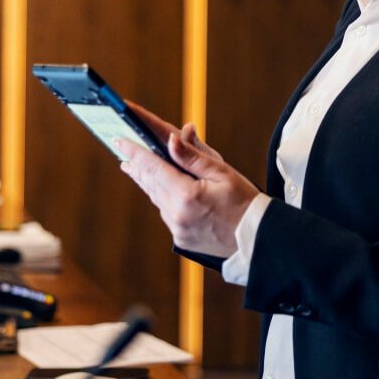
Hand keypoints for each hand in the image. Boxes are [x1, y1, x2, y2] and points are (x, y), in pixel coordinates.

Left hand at [115, 100, 261, 257]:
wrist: (258, 239)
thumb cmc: (245, 202)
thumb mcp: (223, 173)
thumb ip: (193, 157)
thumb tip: (170, 139)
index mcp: (187, 195)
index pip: (153, 168)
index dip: (135, 152)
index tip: (120, 141)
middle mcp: (177, 214)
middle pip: (150, 183)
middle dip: (137, 166)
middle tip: (124, 152)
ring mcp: (178, 229)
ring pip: (156, 199)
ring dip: (147, 182)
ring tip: (137, 168)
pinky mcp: (181, 239)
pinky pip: (166, 213)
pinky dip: (162, 199)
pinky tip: (161, 190)